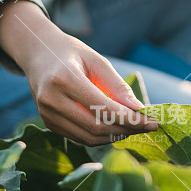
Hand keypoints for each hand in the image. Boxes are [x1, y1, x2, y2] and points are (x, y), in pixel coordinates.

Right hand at [0, 0, 157, 144]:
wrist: (37, 53)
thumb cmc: (71, 53)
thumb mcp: (97, 61)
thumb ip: (117, 86)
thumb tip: (139, 110)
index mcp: (65, 79)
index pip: (104, 109)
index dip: (131, 119)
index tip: (152, 122)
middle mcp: (52, 100)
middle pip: (96, 127)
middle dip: (126, 130)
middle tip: (147, 126)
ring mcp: (47, 114)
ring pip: (88, 138)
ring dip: (115, 136)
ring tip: (133, 127)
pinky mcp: (48, 123)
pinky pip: (79, 137)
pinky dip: (100, 136)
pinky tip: (114, 127)